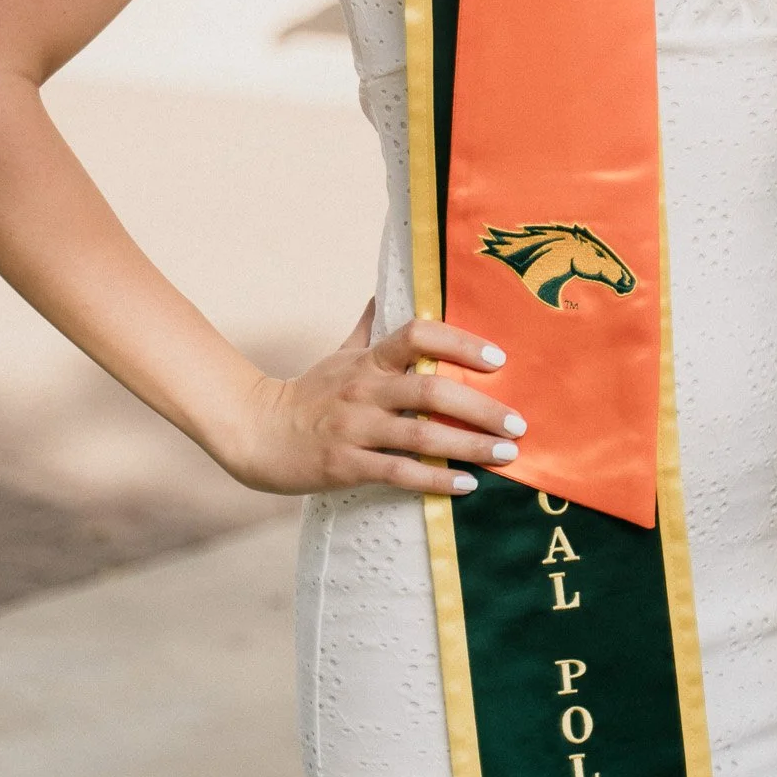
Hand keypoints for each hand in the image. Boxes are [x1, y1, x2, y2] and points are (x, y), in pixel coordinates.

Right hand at [221, 302, 523, 496]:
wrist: (257, 433)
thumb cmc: (308, 394)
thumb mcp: (339, 354)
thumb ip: (367, 326)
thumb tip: (386, 291)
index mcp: (367, 359)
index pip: (417, 335)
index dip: (459, 344)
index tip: (497, 359)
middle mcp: (364, 390)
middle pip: (430, 391)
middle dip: (481, 407)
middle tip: (518, 422)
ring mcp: (355, 428)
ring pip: (422, 435)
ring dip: (470, 445)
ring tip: (506, 454)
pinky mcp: (347, 465)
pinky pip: (400, 473)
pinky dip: (437, 479)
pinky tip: (467, 485)